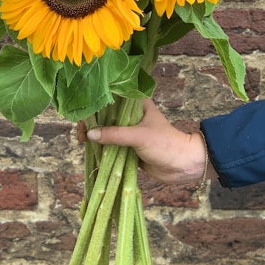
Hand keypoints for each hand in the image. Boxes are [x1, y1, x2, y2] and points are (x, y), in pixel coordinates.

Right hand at [77, 98, 215, 185]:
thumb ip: (114, 134)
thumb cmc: (165, 144)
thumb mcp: (139, 136)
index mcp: (136, 104)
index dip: (95, 105)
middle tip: (80, 132)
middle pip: (106, 116)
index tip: (83, 115)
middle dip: (92, 123)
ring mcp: (130, 132)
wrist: (183, 165)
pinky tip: (89, 149)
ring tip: (82, 141)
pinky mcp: (129, 147)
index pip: (111, 99)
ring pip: (107, 131)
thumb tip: (89, 134)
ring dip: (95, 136)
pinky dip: (101, 147)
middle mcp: (132, 116)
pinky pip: (111, 145)